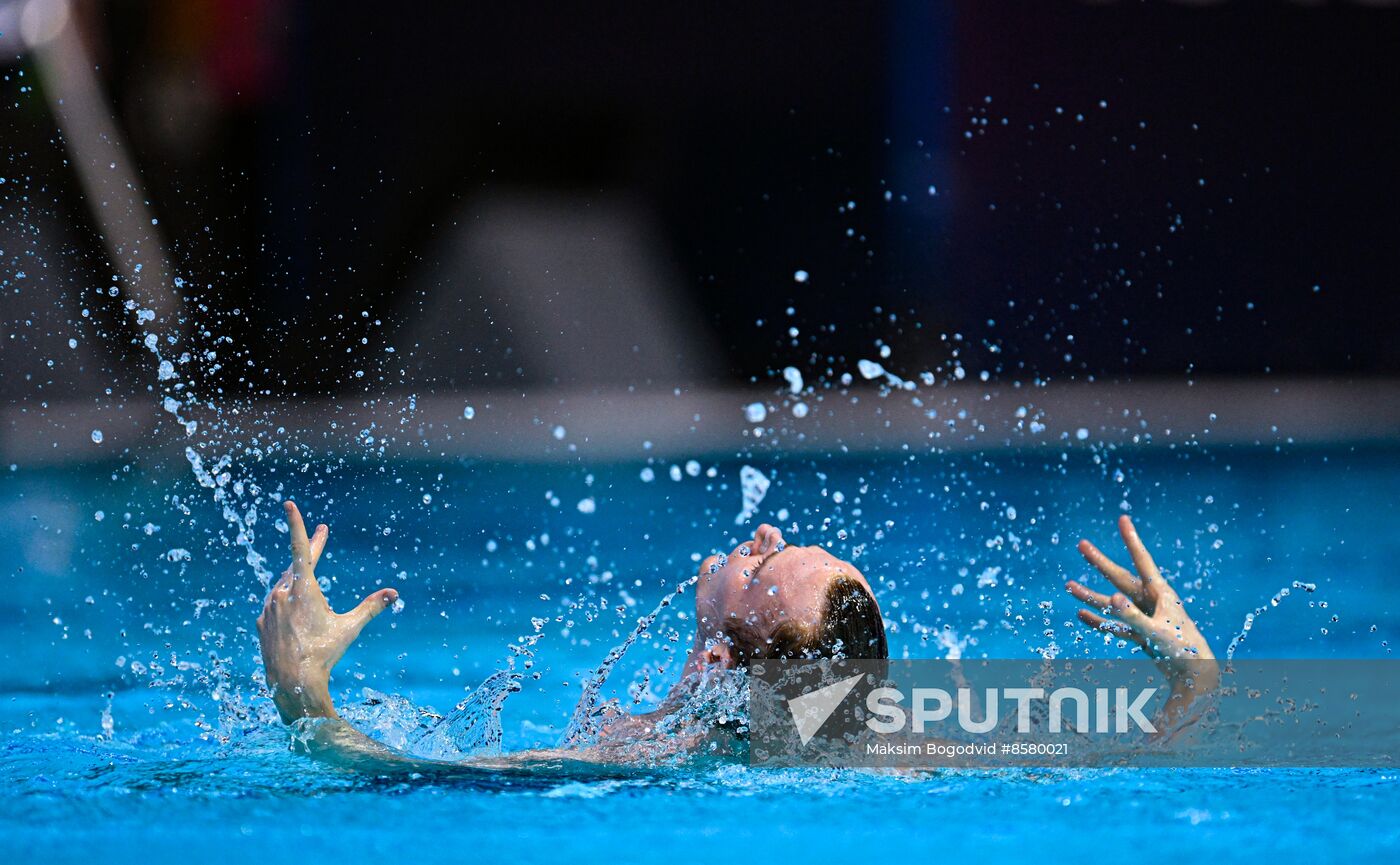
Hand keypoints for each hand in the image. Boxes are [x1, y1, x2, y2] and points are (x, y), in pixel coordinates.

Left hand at [256, 500, 398, 723]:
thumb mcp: (349, 628)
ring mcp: (269, 608)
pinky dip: (286, 601)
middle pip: (297, 565)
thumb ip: (370, 607)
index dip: (297, 525)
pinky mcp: (262, 622)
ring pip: (284, 585)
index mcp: (304, 589)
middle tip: (322, 535)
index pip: (301, 549)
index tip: (290, 505)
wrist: (292, 683)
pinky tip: (294, 614)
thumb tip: (394, 594)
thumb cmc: (323, 653)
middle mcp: (282, 593)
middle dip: (312, 550)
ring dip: (298, 580)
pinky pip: (276, 604)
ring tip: (311, 582)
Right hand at [1066, 515, 1218, 717]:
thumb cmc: (1183, 650)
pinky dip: (1098, 622)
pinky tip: (1081, 616)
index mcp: (1160, 593)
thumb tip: (1111, 597)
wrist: (1196, 676)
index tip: (1122, 519)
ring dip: (1091, 595)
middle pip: (1119, 577)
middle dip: (1099, 562)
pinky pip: (1115, 626)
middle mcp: (1150, 601)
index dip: (1130, 539)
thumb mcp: (1156, 631)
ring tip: (1068, 586)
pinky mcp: (1140, 635)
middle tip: (1081, 544)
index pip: (1141, 560)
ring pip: (1112, 603)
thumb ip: (1132, 616)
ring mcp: (1144, 617)